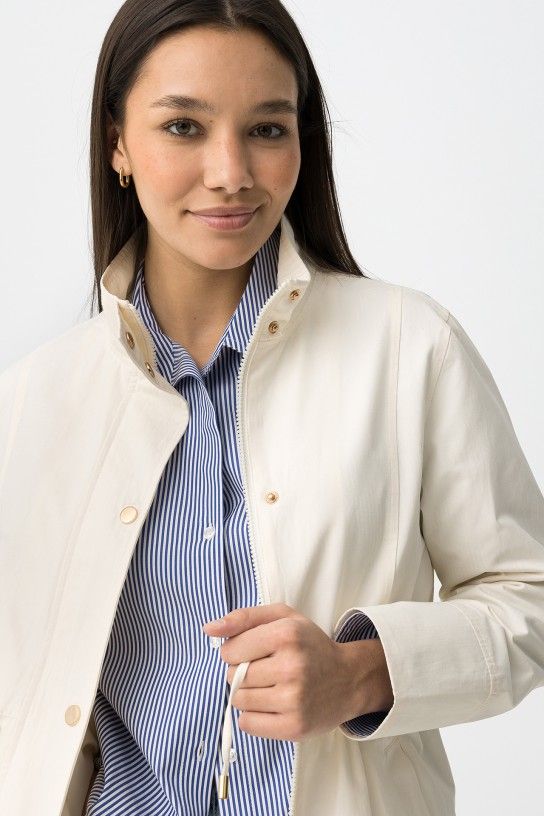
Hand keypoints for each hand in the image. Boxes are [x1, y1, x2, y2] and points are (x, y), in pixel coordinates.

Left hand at [202, 602, 385, 740]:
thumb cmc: (310, 645)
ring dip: (247, 694)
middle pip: (233, 676)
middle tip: (264, 669)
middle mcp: (291, 667)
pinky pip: (248, 724)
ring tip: (268, 687)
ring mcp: (294, 699)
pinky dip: (253, 716)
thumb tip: (208, 629)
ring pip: (239, 700)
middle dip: (241, 672)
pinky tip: (271, 705)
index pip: (230, 650)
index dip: (235, 651)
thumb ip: (244, 618)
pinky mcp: (294, 727)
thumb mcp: (283, 617)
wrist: (349, 679)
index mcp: (286, 634)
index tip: (250, 652)